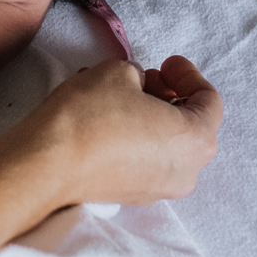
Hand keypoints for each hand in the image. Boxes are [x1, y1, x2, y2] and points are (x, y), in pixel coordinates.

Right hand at [18, 56, 220, 206]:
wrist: (47, 163)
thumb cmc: (89, 116)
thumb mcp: (116, 71)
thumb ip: (138, 73)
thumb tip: (135, 84)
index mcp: (195, 139)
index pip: (208, 100)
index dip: (187, 75)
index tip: (167, 62)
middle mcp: (186, 171)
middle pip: (188, 125)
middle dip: (167, 96)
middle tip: (144, 78)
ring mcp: (158, 187)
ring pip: (164, 144)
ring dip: (147, 115)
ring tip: (116, 95)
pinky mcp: (130, 194)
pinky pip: (143, 160)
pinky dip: (133, 136)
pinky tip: (105, 118)